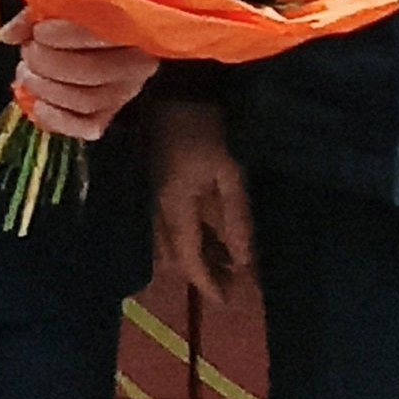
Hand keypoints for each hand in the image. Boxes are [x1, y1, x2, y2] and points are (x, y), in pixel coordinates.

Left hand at [9, 15, 160, 142]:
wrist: (100, 35)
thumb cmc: (79, 15)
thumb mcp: (61, 4)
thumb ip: (36, 15)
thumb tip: (10, 35)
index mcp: (133, 26)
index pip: (104, 34)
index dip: (66, 36)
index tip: (38, 33)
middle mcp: (138, 63)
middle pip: (92, 72)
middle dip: (48, 64)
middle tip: (27, 53)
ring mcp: (125, 92)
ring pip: (87, 101)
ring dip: (47, 89)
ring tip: (26, 73)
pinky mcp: (110, 113)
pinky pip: (87, 127)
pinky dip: (58, 120)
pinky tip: (38, 105)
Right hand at [153, 139, 254, 307]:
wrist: (170, 94)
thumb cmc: (202, 131)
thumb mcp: (228, 175)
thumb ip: (236, 219)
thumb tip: (243, 261)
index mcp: (175, 210)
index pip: (189, 261)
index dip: (207, 285)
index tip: (227, 303)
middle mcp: (159, 212)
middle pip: (177, 258)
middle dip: (202, 275)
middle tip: (231, 288)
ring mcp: (155, 200)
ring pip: (172, 244)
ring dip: (197, 259)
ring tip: (226, 266)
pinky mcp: (157, 189)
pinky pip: (172, 227)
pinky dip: (192, 240)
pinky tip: (210, 238)